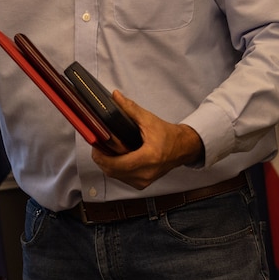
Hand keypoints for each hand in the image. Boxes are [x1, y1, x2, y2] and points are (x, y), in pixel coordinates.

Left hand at [89, 91, 203, 189]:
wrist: (182, 148)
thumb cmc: (168, 135)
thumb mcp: (149, 119)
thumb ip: (130, 108)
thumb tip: (115, 96)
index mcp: (148, 158)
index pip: (117, 164)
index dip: (102, 156)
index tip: (96, 145)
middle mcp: (146, 173)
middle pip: (112, 171)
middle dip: (101, 158)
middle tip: (98, 145)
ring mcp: (144, 181)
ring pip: (115, 176)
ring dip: (107, 163)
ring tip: (105, 149)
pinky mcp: (142, 183)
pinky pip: (121, 178)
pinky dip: (115, 168)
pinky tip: (114, 157)